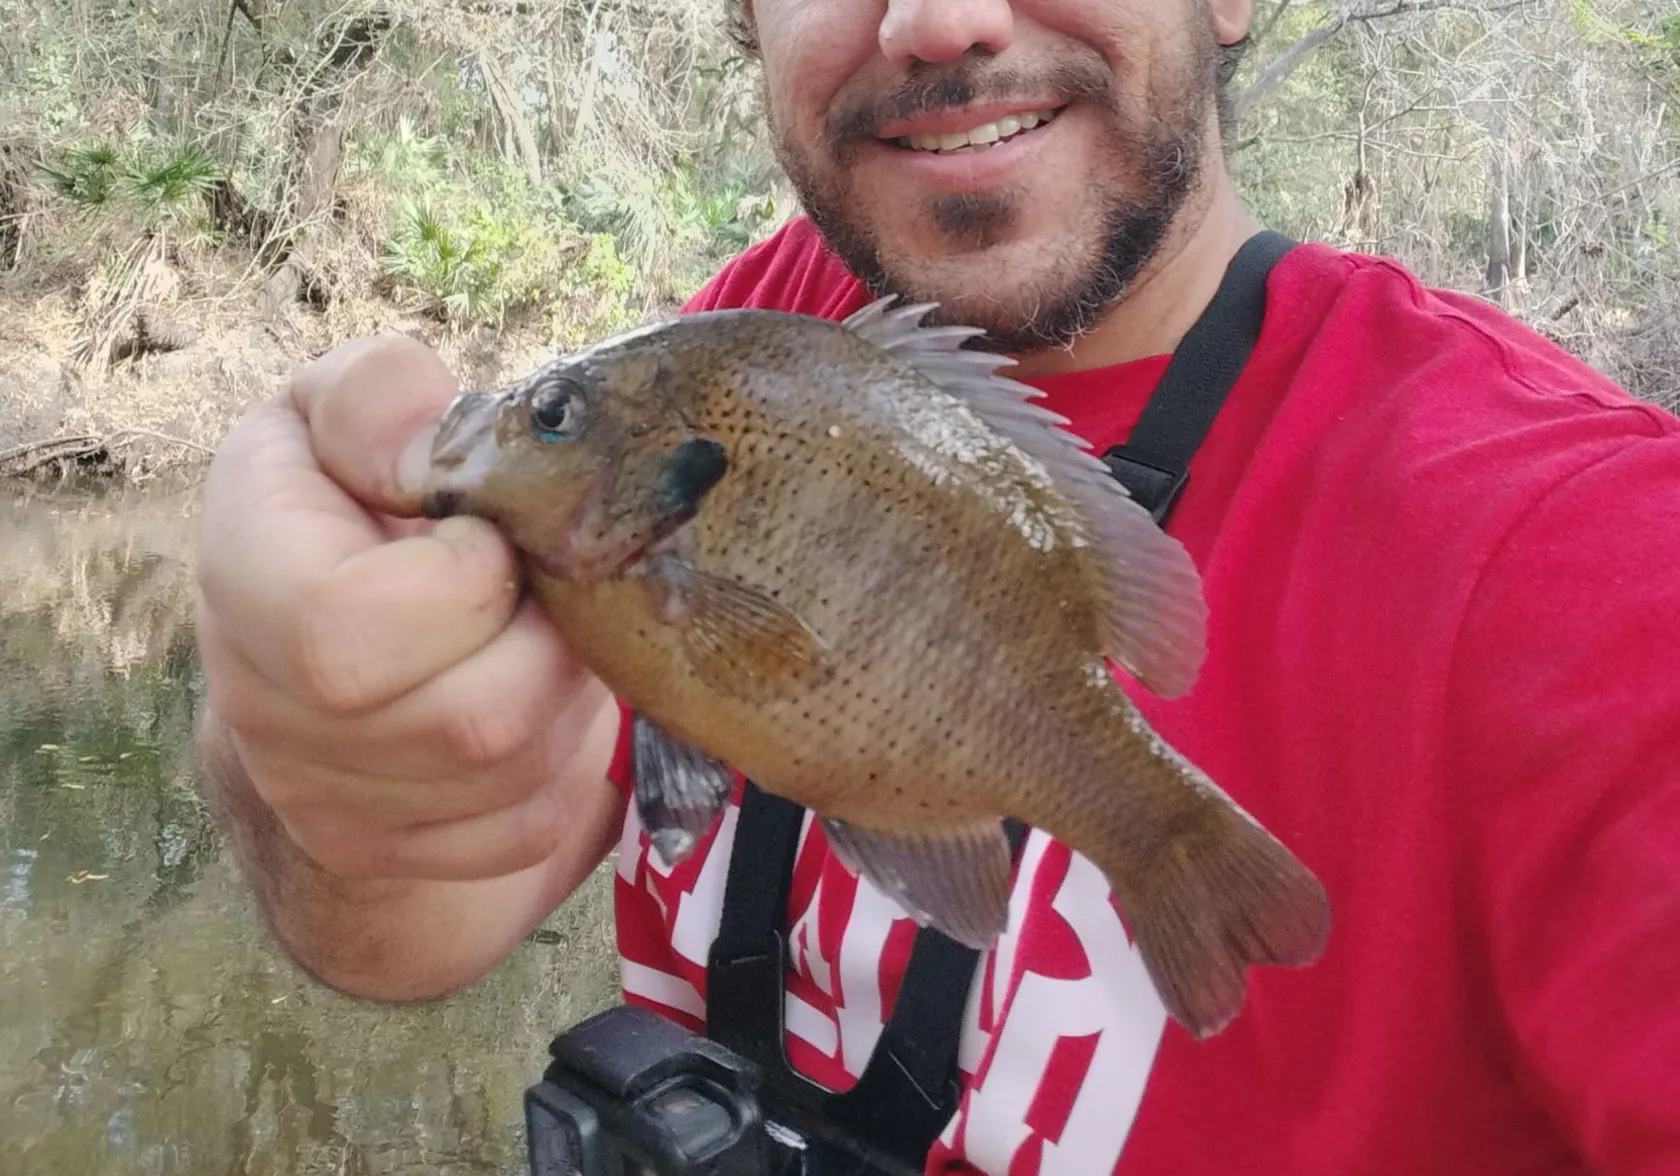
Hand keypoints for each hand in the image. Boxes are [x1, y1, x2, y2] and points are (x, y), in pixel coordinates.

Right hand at [194, 334, 620, 885]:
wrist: (324, 631)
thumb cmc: (349, 500)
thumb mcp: (344, 411)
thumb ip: (375, 396)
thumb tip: (421, 445)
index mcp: (246, 582)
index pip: (345, 628)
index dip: (464, 579)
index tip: (487, 537)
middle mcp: (268, 714)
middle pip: (468, 720)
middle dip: (550, 641)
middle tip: (549, 588)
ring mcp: (327, 806)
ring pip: (516, 776)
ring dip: (569, 694)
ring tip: (547, 633)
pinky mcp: (391, 856)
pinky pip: (533, 826)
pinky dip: (569, 760)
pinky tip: (540, 701)